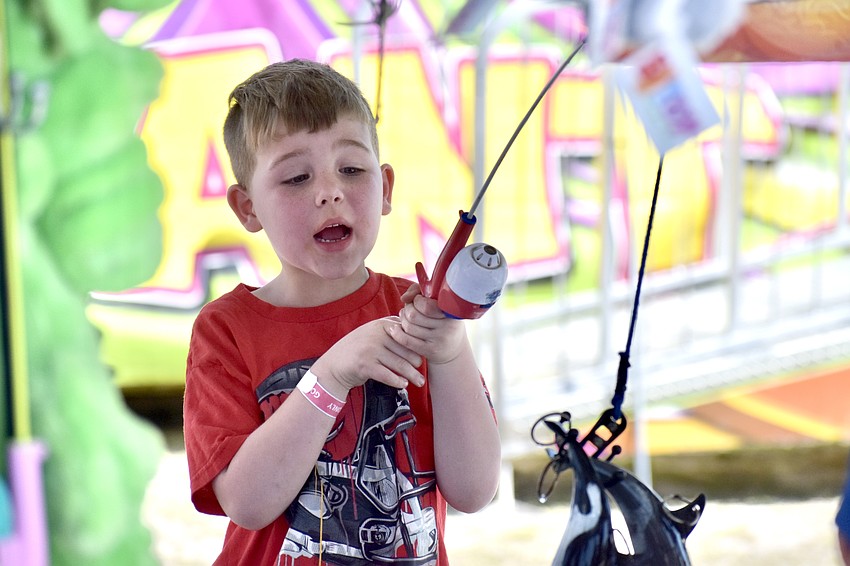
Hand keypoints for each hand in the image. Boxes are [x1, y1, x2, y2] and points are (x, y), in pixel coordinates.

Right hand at [310, 317, 424, 395]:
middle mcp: (376, 335)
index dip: (417, 346)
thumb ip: (390, 329)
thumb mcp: (372, 333)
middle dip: (417, 363)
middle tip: (423, 372)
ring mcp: (370, 349)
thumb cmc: (358, 349)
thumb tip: (416, 333)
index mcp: (381, 324)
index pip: (407, 335)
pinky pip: (387, 375)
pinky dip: (397, 381)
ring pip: (399, 364)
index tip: (424, 357)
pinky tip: (403, 384)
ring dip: (412, 375)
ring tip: (419, 381)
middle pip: (405, 350)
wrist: (334, 365)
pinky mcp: (365, 365)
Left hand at [392, 283, 466, 364]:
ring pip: (409, 327)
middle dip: (407, 310)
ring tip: (405, 318)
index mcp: (452, 312)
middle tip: (409, 310)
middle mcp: (448, 327)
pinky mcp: (431, 351)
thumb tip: (404, 298)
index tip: (418, 300)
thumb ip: (419, 291)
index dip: (416, 300)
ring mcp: (440, 340)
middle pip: (413, 315)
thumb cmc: (442, 319)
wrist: (454, 347)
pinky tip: (396, 329)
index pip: (426, 305)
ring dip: (403, 320)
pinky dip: (397, 334)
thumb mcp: (437, 303)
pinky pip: (407, 341)